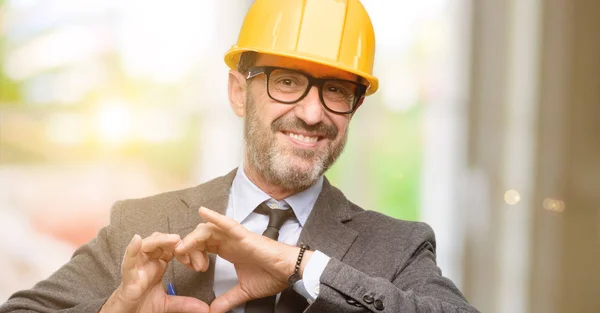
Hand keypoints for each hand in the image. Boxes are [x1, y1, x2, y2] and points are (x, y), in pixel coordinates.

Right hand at [100, 233, 208, 312]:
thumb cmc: (141, 305)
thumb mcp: (168, 303)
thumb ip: (185, 303)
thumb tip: (205, 309)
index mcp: (158, 264)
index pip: (173, 249)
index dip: (186, 251)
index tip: (199, 263)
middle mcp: (147, 261)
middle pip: (162, 242)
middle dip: (177, 243)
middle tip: (191, 249)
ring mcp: (137, 267)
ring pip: (147, 246)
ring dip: (161, 241)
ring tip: (174, 239)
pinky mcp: (128, 277)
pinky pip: (128, 260)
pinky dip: (132, 249)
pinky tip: (137, 240)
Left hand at [175, 207, 311, 312]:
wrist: (288, 272)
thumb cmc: (271, 275)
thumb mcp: (243, 290)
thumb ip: (226, 300)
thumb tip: (214, 311)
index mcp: (228, 250)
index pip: (203, 246)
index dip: (191, 252)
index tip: (188, 266)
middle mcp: (230, 241)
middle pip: (201, 236)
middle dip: (188, 246)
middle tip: (183, 260)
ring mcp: (236, 237)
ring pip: (208, 230)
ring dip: (194, 239)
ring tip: (186, 250)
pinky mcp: (244, 236)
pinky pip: (227, 224)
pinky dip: (214, 217)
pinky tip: (203, 212)